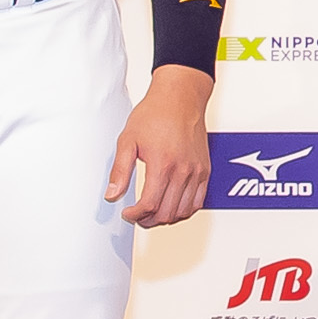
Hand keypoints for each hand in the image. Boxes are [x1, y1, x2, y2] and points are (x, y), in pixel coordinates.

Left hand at [108, 65, 211, 227]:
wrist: (180, 98)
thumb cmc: (155, 114)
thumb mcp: (128, 139)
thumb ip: (120, 170)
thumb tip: (112, 195)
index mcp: (163, 164)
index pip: (149, 204)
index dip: (135, 215)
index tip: (127, 213)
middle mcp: (183, 170)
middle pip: (166, 212)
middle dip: (148, 220)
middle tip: (137, 216)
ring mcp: (197, 172)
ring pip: (183, 211)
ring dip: (166, 218)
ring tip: (152, 213)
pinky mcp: (205, 170)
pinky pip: (198, 202)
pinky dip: (184, 210)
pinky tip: (171, 205)